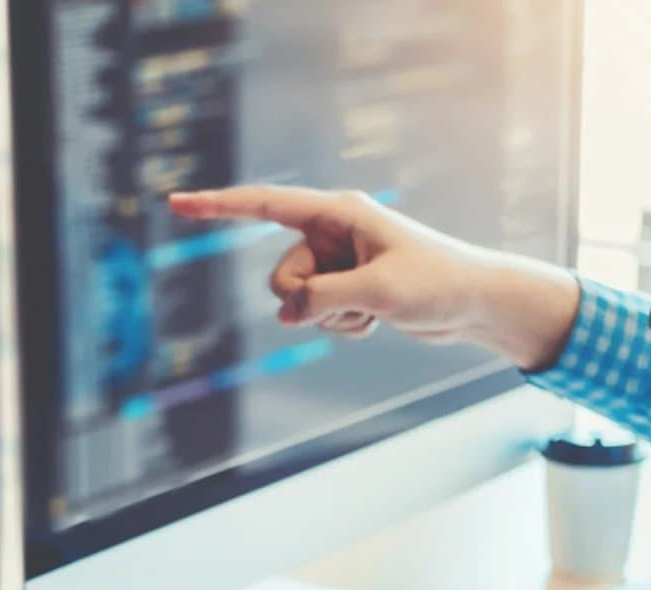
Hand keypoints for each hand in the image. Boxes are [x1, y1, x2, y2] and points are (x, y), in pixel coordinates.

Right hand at [171, 185, 484, 342]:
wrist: (474, 302)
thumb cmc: (436, 282)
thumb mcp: (377, 291)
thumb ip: (322, 299)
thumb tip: (286, 313)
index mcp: (339, 213)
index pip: (266, 205)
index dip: (219, 206)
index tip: (177, 203)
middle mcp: (333, 233)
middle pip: (281, 275)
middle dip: (306, 300)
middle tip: (353, 303)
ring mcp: (339, 263)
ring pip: (298, 302)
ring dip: (331, 318)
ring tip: (373, 310)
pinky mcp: (349, 290)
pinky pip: (320, 316)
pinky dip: (344, 326)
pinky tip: (377, 320)